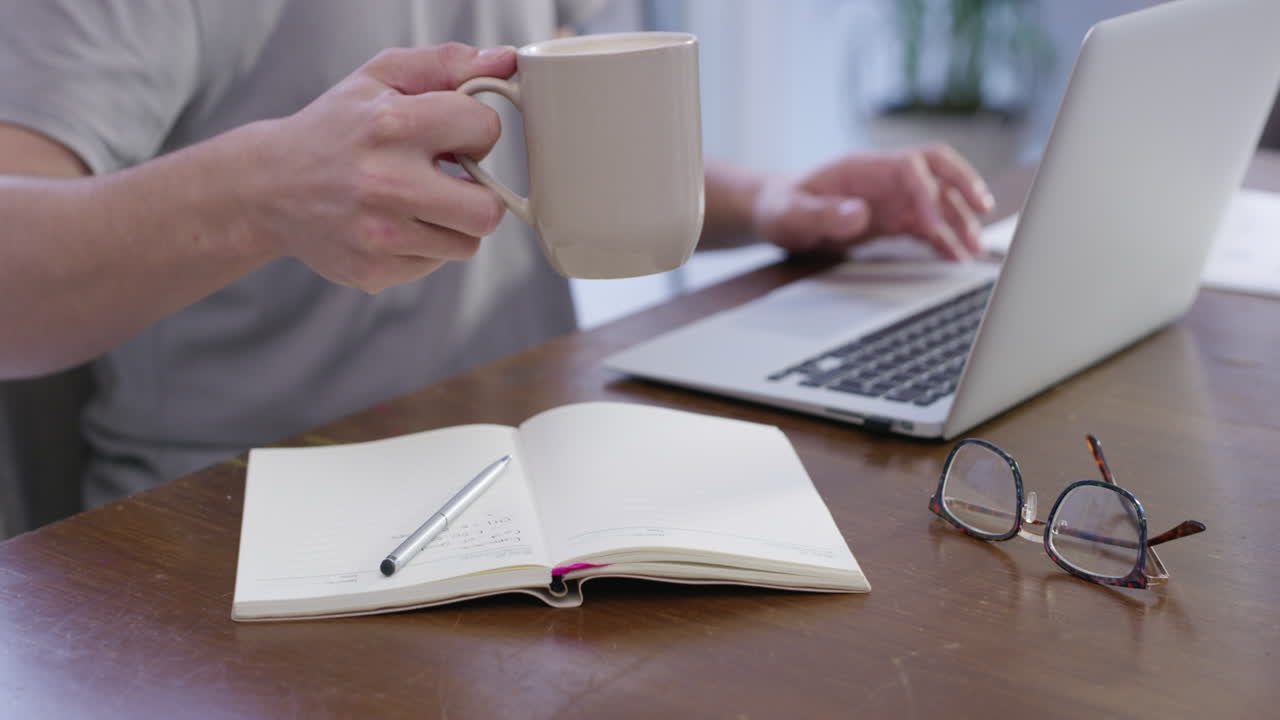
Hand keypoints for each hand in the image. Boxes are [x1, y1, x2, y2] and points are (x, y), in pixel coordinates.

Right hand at [245, 43, 515, 291]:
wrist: (269, 186)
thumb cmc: (337, 127)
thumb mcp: (382, 77)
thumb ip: (447, 63)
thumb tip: (506, 62)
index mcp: (392, 126)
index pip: (485, 129)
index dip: (476, 130)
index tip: (452, 135)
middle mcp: (386, 184)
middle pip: (487, 210)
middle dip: (478, 194)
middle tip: (452, 180)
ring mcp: (379, 235)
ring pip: (467, 244)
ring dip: (453, 223)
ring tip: (419, 201)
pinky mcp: (373, 272)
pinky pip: (434, 265)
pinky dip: (424, 246)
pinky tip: (395, 224)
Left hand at [751, 144, 995, 259]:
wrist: (777, 213)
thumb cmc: (781, 207)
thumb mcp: (790, 213)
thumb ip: (820, 214)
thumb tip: (858, 213)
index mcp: (863, 168)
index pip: (910, 168)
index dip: (926, 193)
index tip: (931, 226)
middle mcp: (885, 178)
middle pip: (938, 167)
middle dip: (963, 184)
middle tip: (983, 208)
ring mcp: (893, 198)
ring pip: (939, 199)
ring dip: (959, 220)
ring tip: (974, 249)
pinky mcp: (894, 220)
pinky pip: (928, 226)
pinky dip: (945, 240)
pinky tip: (957, 258)